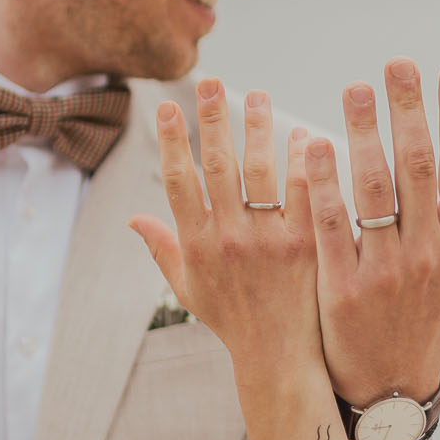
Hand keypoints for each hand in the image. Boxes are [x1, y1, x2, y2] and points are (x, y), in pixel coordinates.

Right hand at [129, 81, 323, 381]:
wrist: (279, 358)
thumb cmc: (231, 322)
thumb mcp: (188, 289)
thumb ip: (162, 249)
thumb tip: (132, 218)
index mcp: (196, 246)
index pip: (178, 181)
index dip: (171, 141)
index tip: (167, 106)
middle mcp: (229, 240)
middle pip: (217, 167)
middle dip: (212, 120)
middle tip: (211, 81)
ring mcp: (269, 241)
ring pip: (261, 172)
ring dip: (257, 130)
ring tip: (256, 97)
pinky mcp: (307, 245)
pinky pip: (304, 192)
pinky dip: (303, 161)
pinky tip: (305, 134)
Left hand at [307, 59, 439, 406]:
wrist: (389, 387)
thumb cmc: (435, 320)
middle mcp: (431, 254)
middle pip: (421, 166)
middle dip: (411, 109)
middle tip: (398, 63)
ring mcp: (387, 271)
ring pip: (376, 189)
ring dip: (366, 134)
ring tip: (355, 88)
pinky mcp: (344, 290)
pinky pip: (333, 227)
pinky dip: (324, 185)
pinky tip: (314, 145)